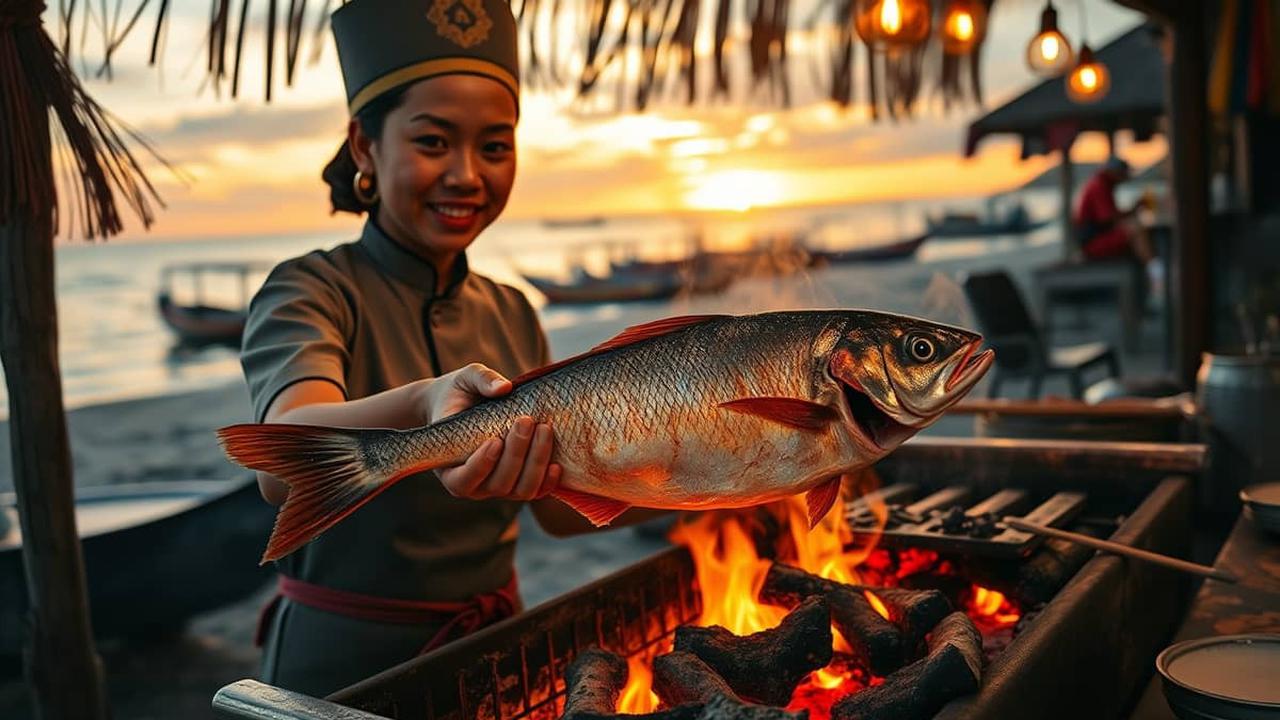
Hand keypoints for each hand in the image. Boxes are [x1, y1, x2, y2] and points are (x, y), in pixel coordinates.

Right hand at [426, 363, 561, 500]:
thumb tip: (504, 387)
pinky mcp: (520, 484)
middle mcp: (476, 486)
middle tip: (526, 421)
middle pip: (498, 484)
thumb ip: (481, 380)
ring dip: (536, 463)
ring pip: (521, 491)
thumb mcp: (465, 380)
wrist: (466, 405)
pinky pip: (537, 491)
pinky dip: (548, 482)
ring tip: (545, 430)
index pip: (462, 482)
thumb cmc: (461, 394)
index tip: (495, 440)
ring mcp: (499, 488)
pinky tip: (557, 464)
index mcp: (451, 469)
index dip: (480, 466)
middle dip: (516, 454)